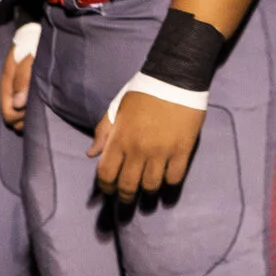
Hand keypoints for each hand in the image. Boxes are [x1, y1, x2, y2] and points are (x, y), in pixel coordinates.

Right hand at [0, 47, 34, 134]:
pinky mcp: (25, 90)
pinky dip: (32, 112)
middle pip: (13, 119)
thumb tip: (19, 105)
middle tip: (38, 111)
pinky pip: (25, 110)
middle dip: (24, 120)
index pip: (8, 114)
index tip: (33, 110)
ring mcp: (17, 91)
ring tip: (40, 109)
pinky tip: (41, 106)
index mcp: (7, 85)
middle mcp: (10, 91)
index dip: (20, 117)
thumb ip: (23, 81)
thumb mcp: (28, 61)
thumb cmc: (32, 48)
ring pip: (19, 116)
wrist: (35, 36)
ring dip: (28, 117)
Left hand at [90, 90, 206, 203]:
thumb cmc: (143, 92)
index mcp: (120, 139)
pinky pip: (174, 177)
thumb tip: (92, 154)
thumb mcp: (117, 108)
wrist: (175, 76)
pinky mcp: (183, 150)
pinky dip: (169, 182)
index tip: (110, 189)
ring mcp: (161, 151)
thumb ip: (103, 131)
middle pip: (128, 186)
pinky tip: (167, 177)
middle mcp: (138, 150)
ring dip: (148, 190)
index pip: (106, 175)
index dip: (106, 188)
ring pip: (151, 186)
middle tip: (128, 199)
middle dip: (126, 197)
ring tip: (149, 189)